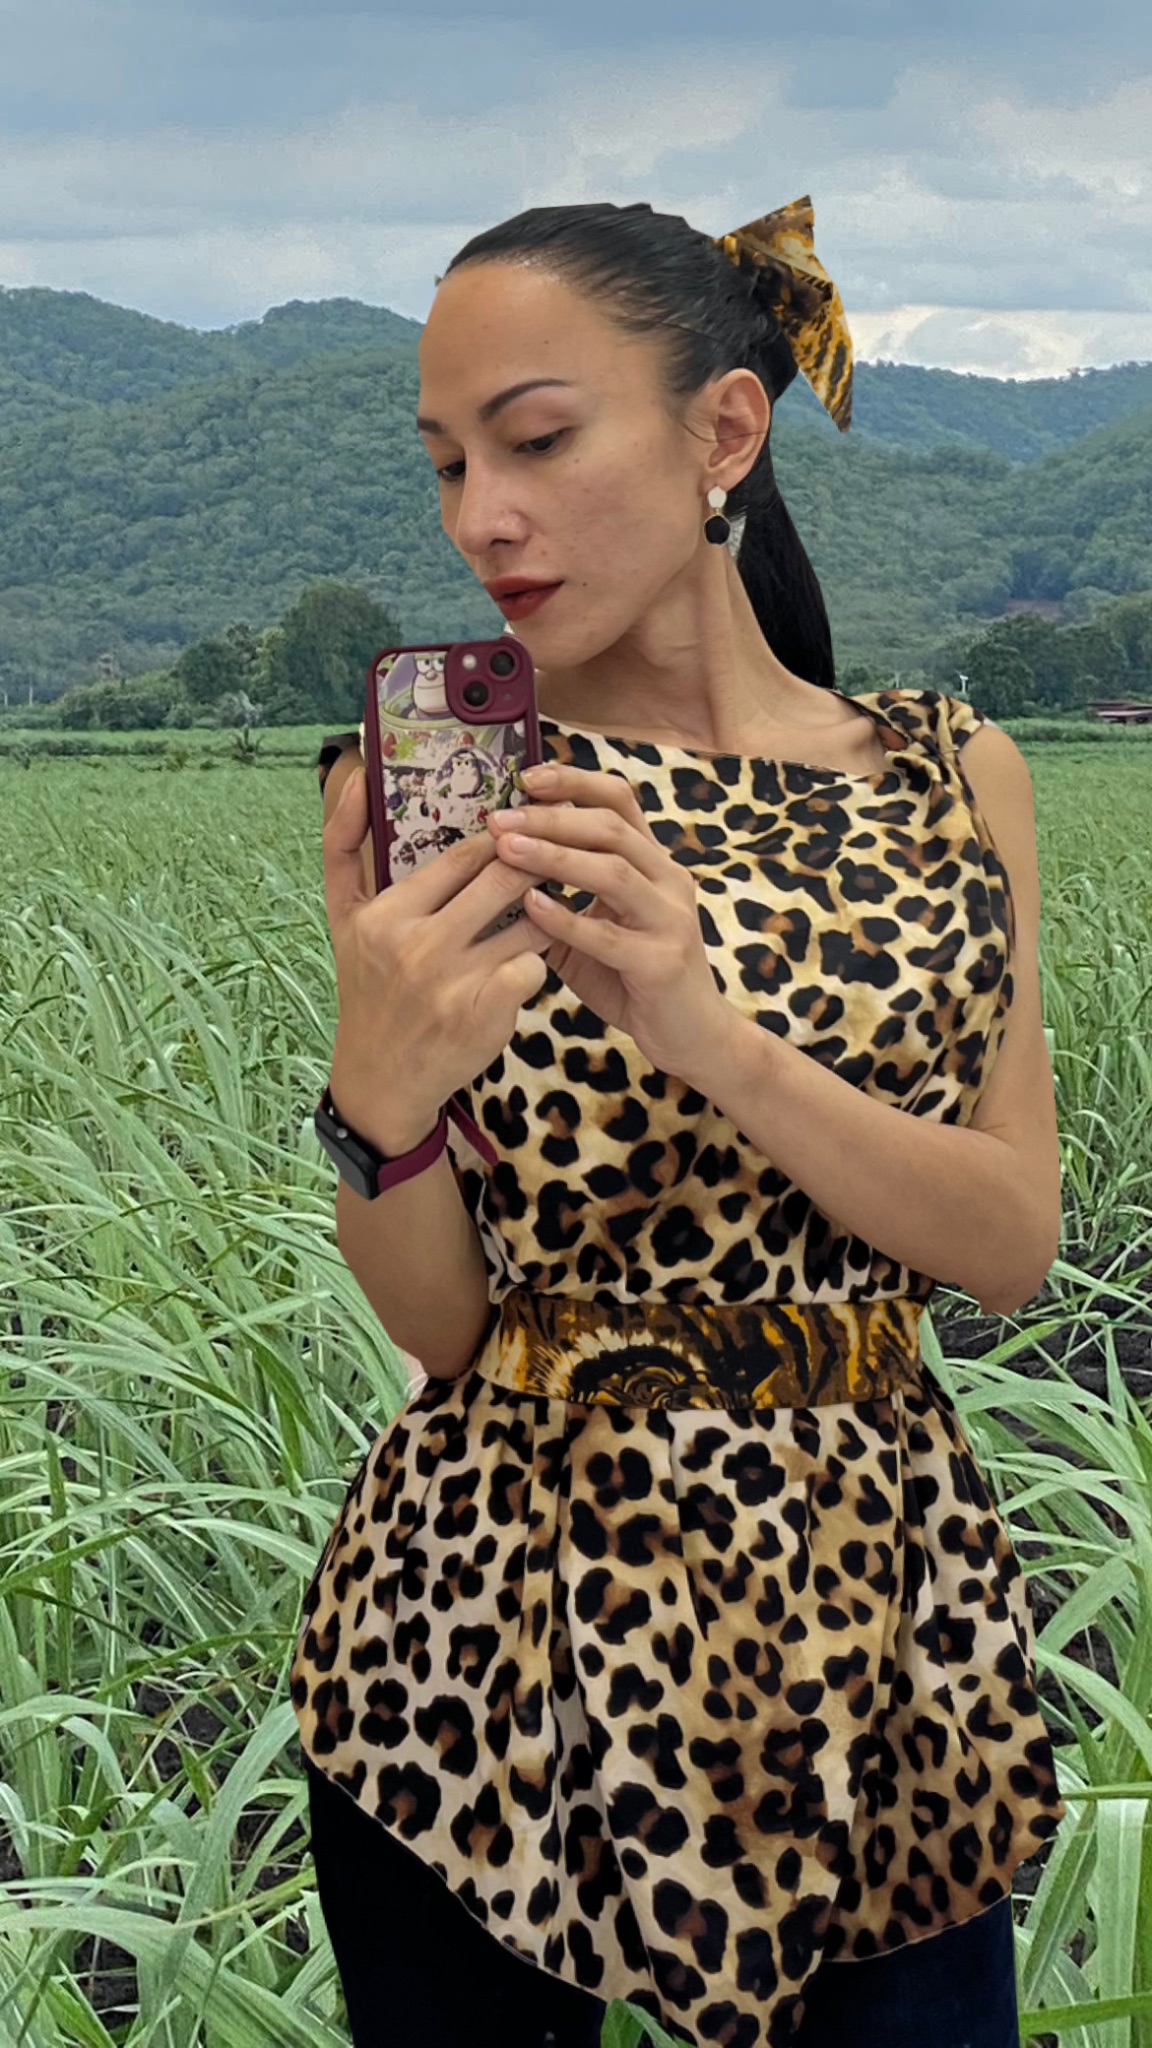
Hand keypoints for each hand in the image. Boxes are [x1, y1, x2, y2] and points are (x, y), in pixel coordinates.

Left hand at [487, 762, 730, 1083]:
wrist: (692, 1035)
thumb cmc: (636, 979)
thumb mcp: (596, 930)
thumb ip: (562, 900)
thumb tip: (500, 868)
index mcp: (653, 864)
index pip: (619, 800)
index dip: (574, 781)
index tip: (526, 778)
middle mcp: (668, 881)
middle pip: (610, 827)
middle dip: (550, 817)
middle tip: (500, 819)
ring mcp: (670, 920)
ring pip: (612, 871)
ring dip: (554, 856)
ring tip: (507, 849)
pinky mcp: (662, 962)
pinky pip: (607, 935)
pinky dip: (566, 918)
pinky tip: (531, 907)